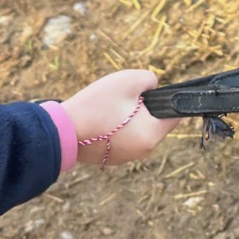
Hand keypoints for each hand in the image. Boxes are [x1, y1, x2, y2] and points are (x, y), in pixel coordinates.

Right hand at [61, 69, 178, 165]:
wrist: (62, 132)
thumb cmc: (97, 105)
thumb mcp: (128, 80)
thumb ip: (150, 79)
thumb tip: (153, 87)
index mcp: (152, 134)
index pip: (175, 115)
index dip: (166, 99)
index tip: (149, 92)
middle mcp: (144, 150)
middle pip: (155, 122)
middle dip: (145, 107)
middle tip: (123, 98)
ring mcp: (127, 157)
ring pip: (138, 129)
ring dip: (130, 117)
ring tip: (110, 108)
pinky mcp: (112, 158)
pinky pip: (123, 138)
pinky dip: (117, 128)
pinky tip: (101, 120)